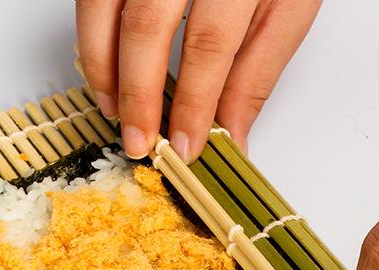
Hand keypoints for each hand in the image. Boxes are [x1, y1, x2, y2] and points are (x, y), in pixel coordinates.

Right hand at [76, 0, 321, 160]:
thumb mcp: (288, 6)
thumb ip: (258, 71)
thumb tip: (231, 136)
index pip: (209, 41)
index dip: (194, 101)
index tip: (186, 146)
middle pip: (147, 27)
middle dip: (139, 95)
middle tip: (140, 142)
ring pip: (103, 8)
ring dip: (103, 70)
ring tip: (115, 113)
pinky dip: (91, 40)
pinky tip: (105, 72)